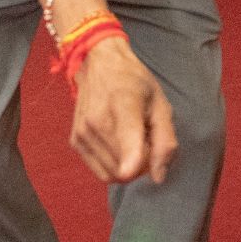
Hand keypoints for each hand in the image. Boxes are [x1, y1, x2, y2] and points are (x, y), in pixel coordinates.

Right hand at [70, 39, 176, 184]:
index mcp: (124, 106)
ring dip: (127, 167)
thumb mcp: (160, 105)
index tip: (134, 171)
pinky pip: (100, 172)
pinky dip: (113, 166)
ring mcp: (83, 132)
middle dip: (142, 166)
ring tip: (130, 141)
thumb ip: (165, 141)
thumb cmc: (134, 83)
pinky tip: (117, 145)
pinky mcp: (75, 141)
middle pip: (126, 169)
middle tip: (146, 143)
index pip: (126, 140)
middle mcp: (98, 121)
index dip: (132, 161)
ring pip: (113, 174)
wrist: (99, 64)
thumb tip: (159, 177)